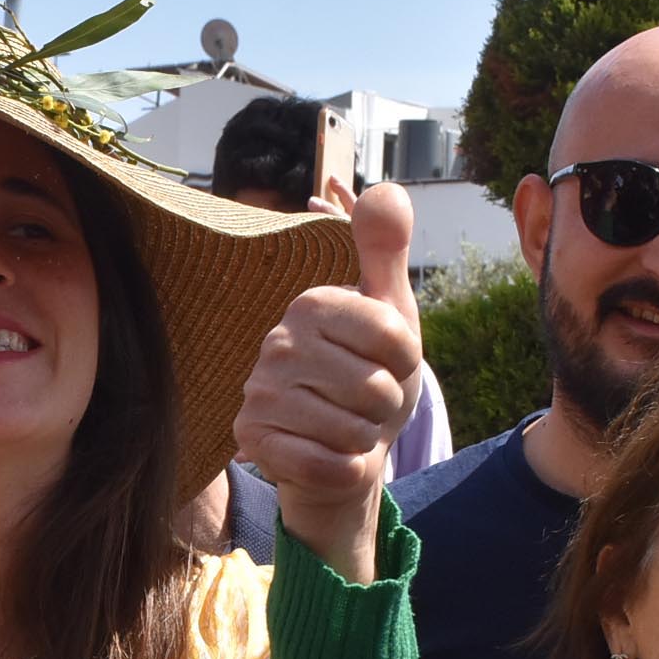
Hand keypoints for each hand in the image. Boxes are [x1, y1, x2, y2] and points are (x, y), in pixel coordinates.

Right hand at [232, 185, 419, 580]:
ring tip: (347, 428)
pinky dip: (345, 471)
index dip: (407, 361)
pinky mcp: (252, 440)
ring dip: (364, 440)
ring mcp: (259, 392)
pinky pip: (326, 466)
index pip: (394, 337)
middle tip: (365, 404)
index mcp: (312, 303)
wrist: (343, 450)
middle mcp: (277, 342)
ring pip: (351, 431)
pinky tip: (333, 458)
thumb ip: (387, 254)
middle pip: (375, 389)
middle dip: (385, 406)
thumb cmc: (370, 379)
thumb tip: (387, 188)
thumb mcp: (391, 314)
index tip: (388, 363)